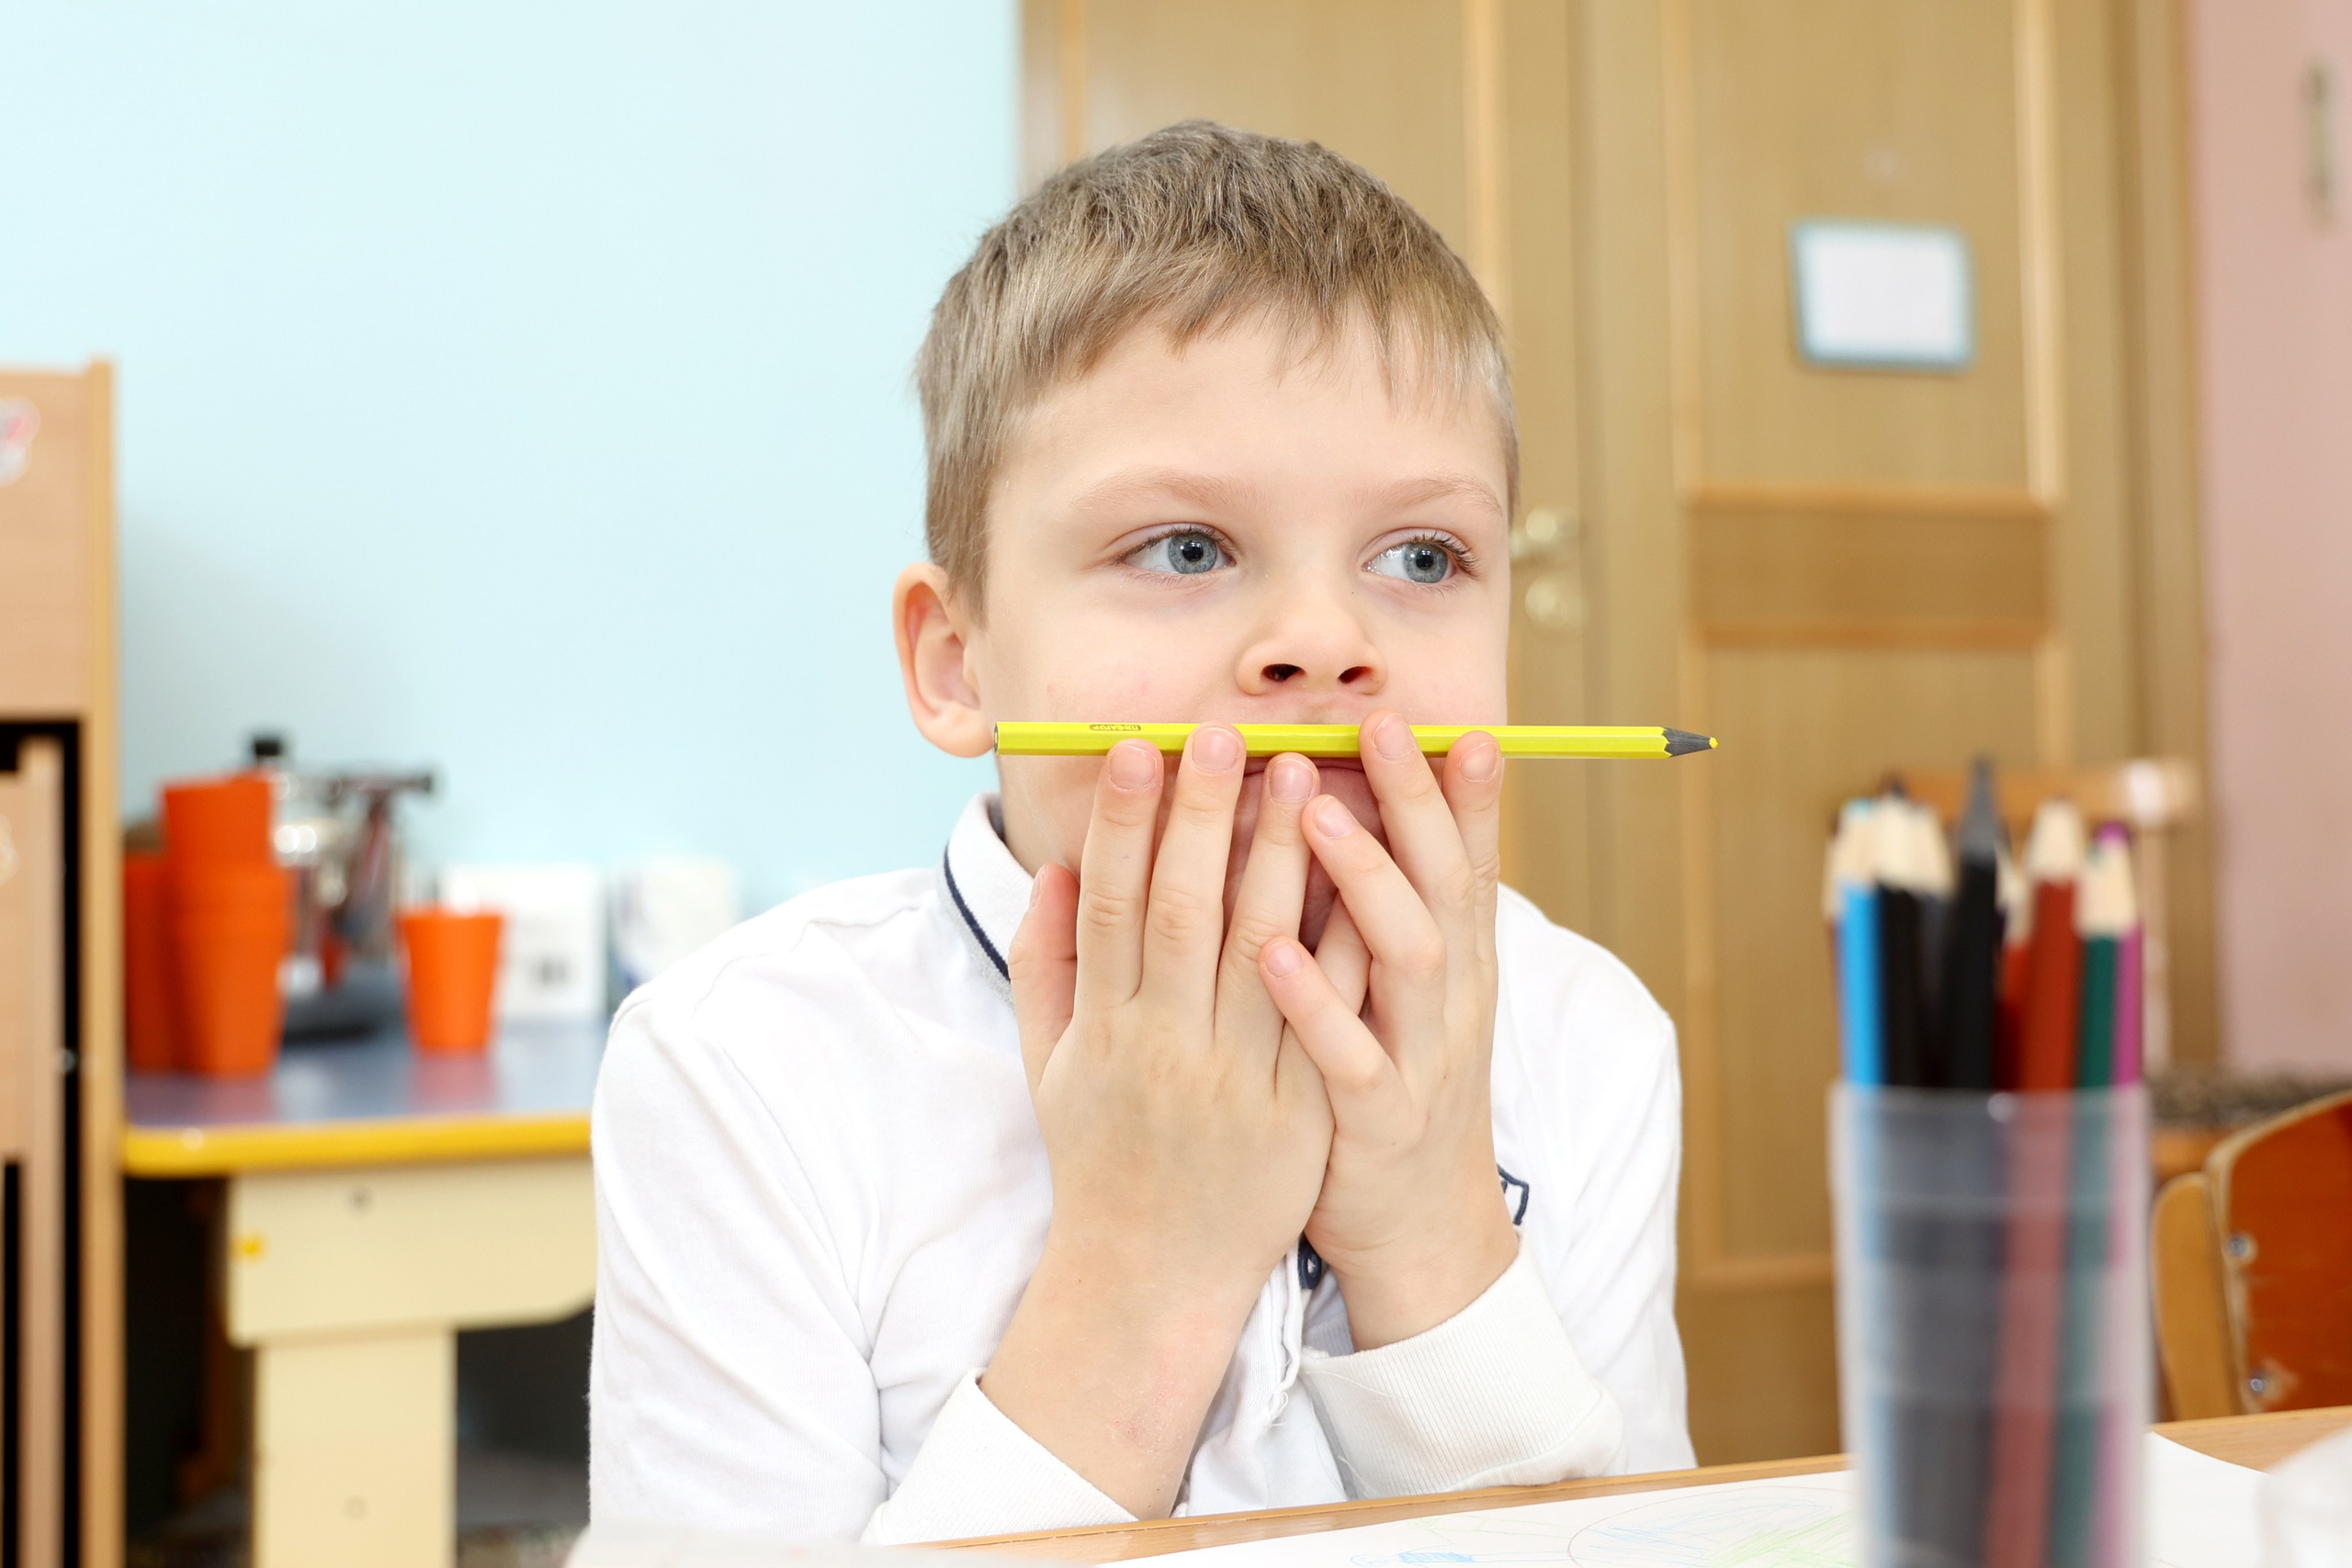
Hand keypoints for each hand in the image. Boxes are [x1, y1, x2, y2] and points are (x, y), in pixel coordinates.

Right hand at [981, 729, 1332, 1517]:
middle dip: (1203, 818)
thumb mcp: (1050, 1064)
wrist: (1154, 1275)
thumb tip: (1056, 870)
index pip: (1112, 906)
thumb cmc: (1101, 1156)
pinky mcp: (1297, 1109)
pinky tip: (1363, 874)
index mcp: (1104, 1029)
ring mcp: (1236, 1079)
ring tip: (1305, 774)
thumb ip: (1046, 965)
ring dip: (1282, 858)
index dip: (1125, 824)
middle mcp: (1166, 1047)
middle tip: (1226, 733)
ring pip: (1262, 952)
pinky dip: (1341, 942)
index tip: (1140, 748)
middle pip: (1186, 913)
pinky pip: (1324, 1014)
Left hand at [1259, 711, 1519, 1348]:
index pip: (1467, 861)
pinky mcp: (1377, 1123)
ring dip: (1369, 884)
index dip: (1464, 794)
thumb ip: (1387, 915)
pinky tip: (1272, 956)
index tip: (1455, 719)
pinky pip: (1349, 1057)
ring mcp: (1420, 1061)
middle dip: (1417, 805)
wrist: (1420, 1235)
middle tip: (1380, 727)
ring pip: (1410, 959)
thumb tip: (1353, 814)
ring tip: (1320, 817)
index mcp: (1455, 966)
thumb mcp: (1407, 999)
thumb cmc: (1392, 1093)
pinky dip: (1317, 1005)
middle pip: (1445, 886)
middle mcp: (1450, 1002)